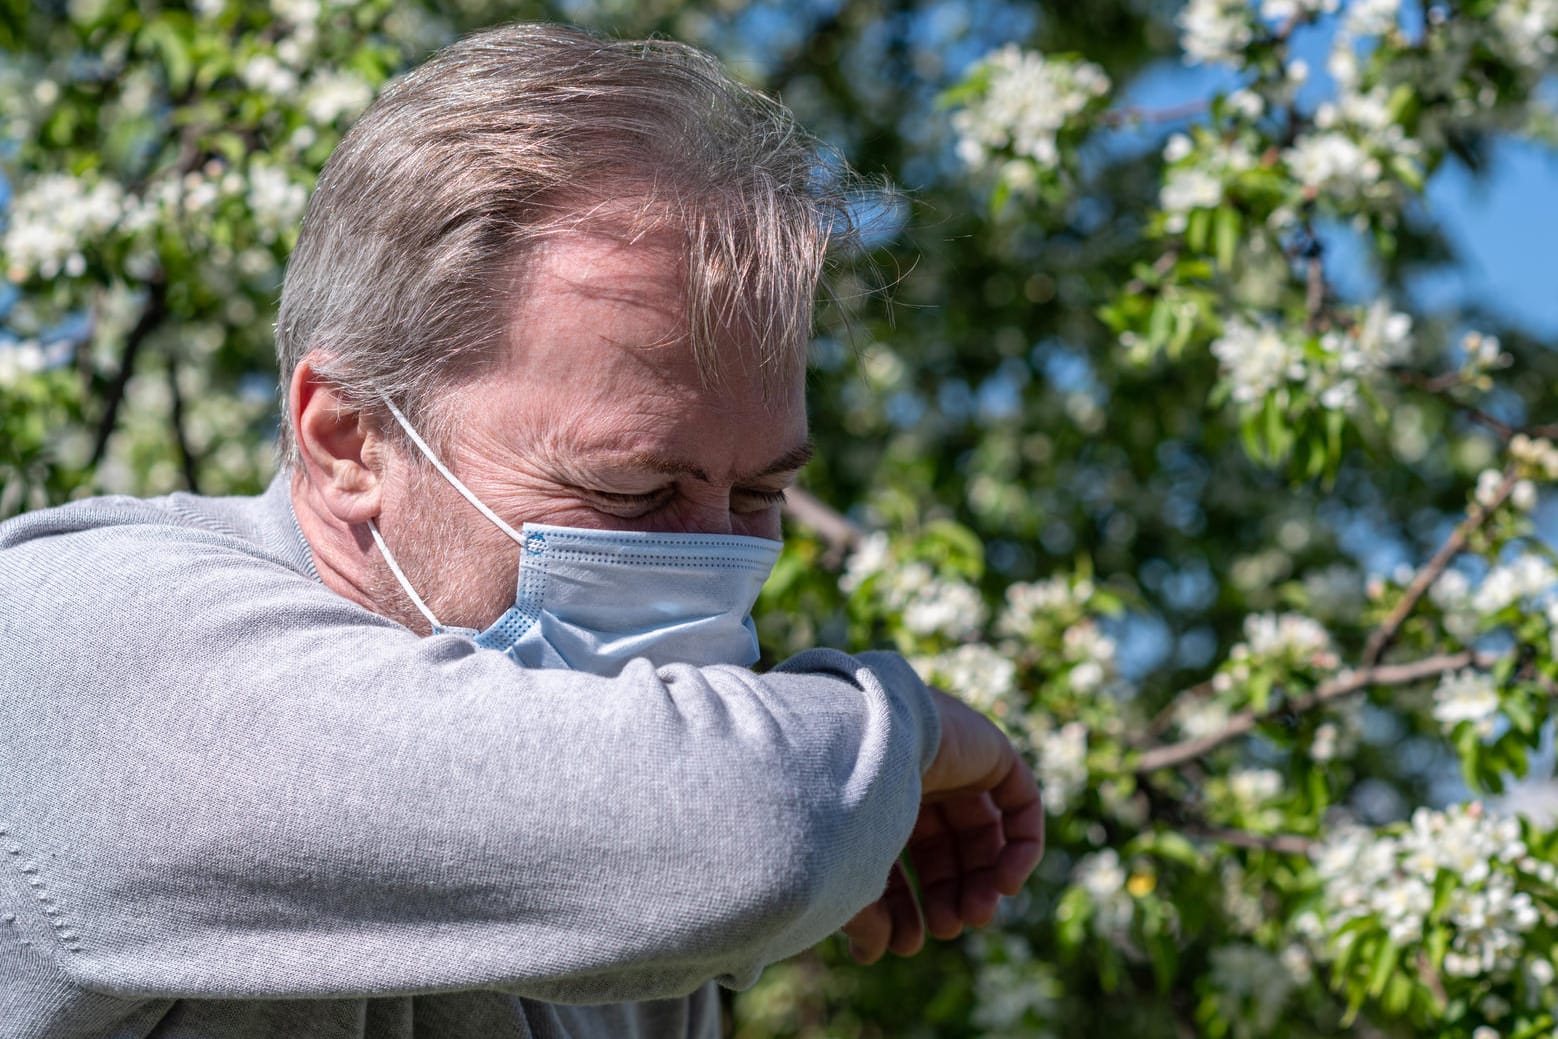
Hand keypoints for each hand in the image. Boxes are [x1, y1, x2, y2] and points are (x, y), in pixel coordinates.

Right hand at [842, 688, 1044, 963]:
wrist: (855, 746)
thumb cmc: (839, 810)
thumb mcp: (847, 876)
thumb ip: (864, 917)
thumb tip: (872, 954)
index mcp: (868, 797)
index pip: (893, 857)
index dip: (901, 906)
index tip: (903, 944)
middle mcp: (909, 776)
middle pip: (942, 849)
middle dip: (947, 896)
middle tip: (948, 929)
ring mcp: (951, 761)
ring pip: (982, 831)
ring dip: (984, 881)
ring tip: (978, 915)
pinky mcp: (989, 749)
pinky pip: (1020, 801)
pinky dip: (1021, 846)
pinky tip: (1006, 884)